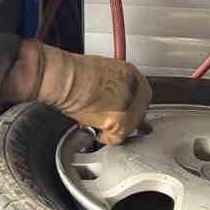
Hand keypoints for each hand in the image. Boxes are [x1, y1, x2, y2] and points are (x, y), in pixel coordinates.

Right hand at [33, 45, 151, 145]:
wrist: (68, 79)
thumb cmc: (77, 73)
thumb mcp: (103, 71)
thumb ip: (115, 84)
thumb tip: (114, 96)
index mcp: (132, 73)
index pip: (140, 95)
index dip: (129, 105)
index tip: (121, 109)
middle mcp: (136, 89)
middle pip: (138, 111)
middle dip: (125, 117)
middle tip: (110, 118)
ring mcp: (131, 107)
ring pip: (130, 126)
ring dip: (114, 128)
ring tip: (99, 122)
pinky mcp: (121, 123)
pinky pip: (117, 138)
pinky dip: (105, 137)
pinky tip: (96, 130)